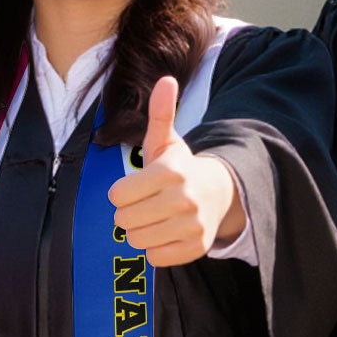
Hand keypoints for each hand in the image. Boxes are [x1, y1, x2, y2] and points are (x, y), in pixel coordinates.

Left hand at [106, 75, 242, 266]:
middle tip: (144, 204)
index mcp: (171, 172)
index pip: (118, 196)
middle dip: (128, 213)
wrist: (219, 193)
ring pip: (137, 240)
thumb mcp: (167, 141)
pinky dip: (155, 248)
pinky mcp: (196, 248)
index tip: (135, 187)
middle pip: (124, 220)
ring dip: (140, 231)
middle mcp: (184, 200)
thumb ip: (160, 113)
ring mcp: (192, 226)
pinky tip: (166, 232)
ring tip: (154, 218)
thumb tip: (166, 79)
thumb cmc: (180, 168)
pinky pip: (155, 257)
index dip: (120, 193)